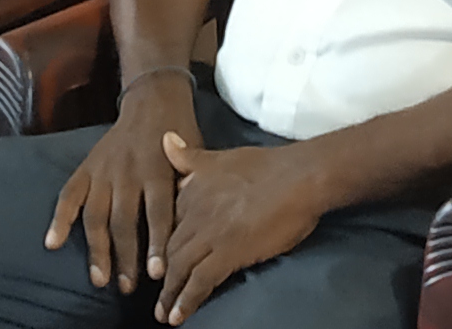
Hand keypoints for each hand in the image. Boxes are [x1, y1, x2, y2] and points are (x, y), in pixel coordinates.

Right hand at [45, 72, 203, 293]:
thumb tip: (194, 233)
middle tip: (128, 287)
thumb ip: (190, 190)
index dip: (156, 243)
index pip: (157, 212)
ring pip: (96, 215)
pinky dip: (60, 219)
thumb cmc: (179, 138)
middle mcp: (128, 173)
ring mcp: (104, 171)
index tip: (156, 272)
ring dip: (97, 249)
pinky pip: (69, 195)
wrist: (153, 101)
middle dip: (126, 256)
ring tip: (100, 278)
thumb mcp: (193, 158)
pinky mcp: (87, 168)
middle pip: (124, 220)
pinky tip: (53, 243)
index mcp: (158, 170)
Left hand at [150, 131, 337, 323]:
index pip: (165, 223)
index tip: (155, 261)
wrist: (299, 177)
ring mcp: (210, 234)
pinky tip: (178, 316)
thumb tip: (164, 140)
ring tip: (163, 314)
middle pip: (168, 250)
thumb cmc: (267, 167)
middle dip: (159, 275)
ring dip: (168, 294)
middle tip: (152, 295)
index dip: (159, 244)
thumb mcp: (219, 157)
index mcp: (191, 191)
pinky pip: (200, 281)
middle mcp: (194, 213)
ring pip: (178, 268)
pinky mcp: (228, 252)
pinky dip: (187, 300)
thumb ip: (189, 156)